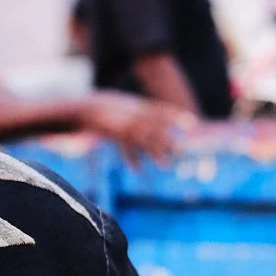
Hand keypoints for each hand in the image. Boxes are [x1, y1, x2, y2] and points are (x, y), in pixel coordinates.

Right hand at [78, 92, 192, 164]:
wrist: (83, 107)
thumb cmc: (104, 106)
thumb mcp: (124, 105)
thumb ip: (137, 112)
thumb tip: (152, 120)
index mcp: (139, 105)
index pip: (162, 110)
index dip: (177, 116)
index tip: (192, 123)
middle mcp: (135, 115)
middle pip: (157, 129)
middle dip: (170, 142)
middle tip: (183, 154)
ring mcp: (126, 125)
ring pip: (145, 140)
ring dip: (156, 154)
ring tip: (167, 166)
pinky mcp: (115, 134)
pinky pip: (127, 148)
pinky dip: (132, 159)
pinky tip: (138, 170)